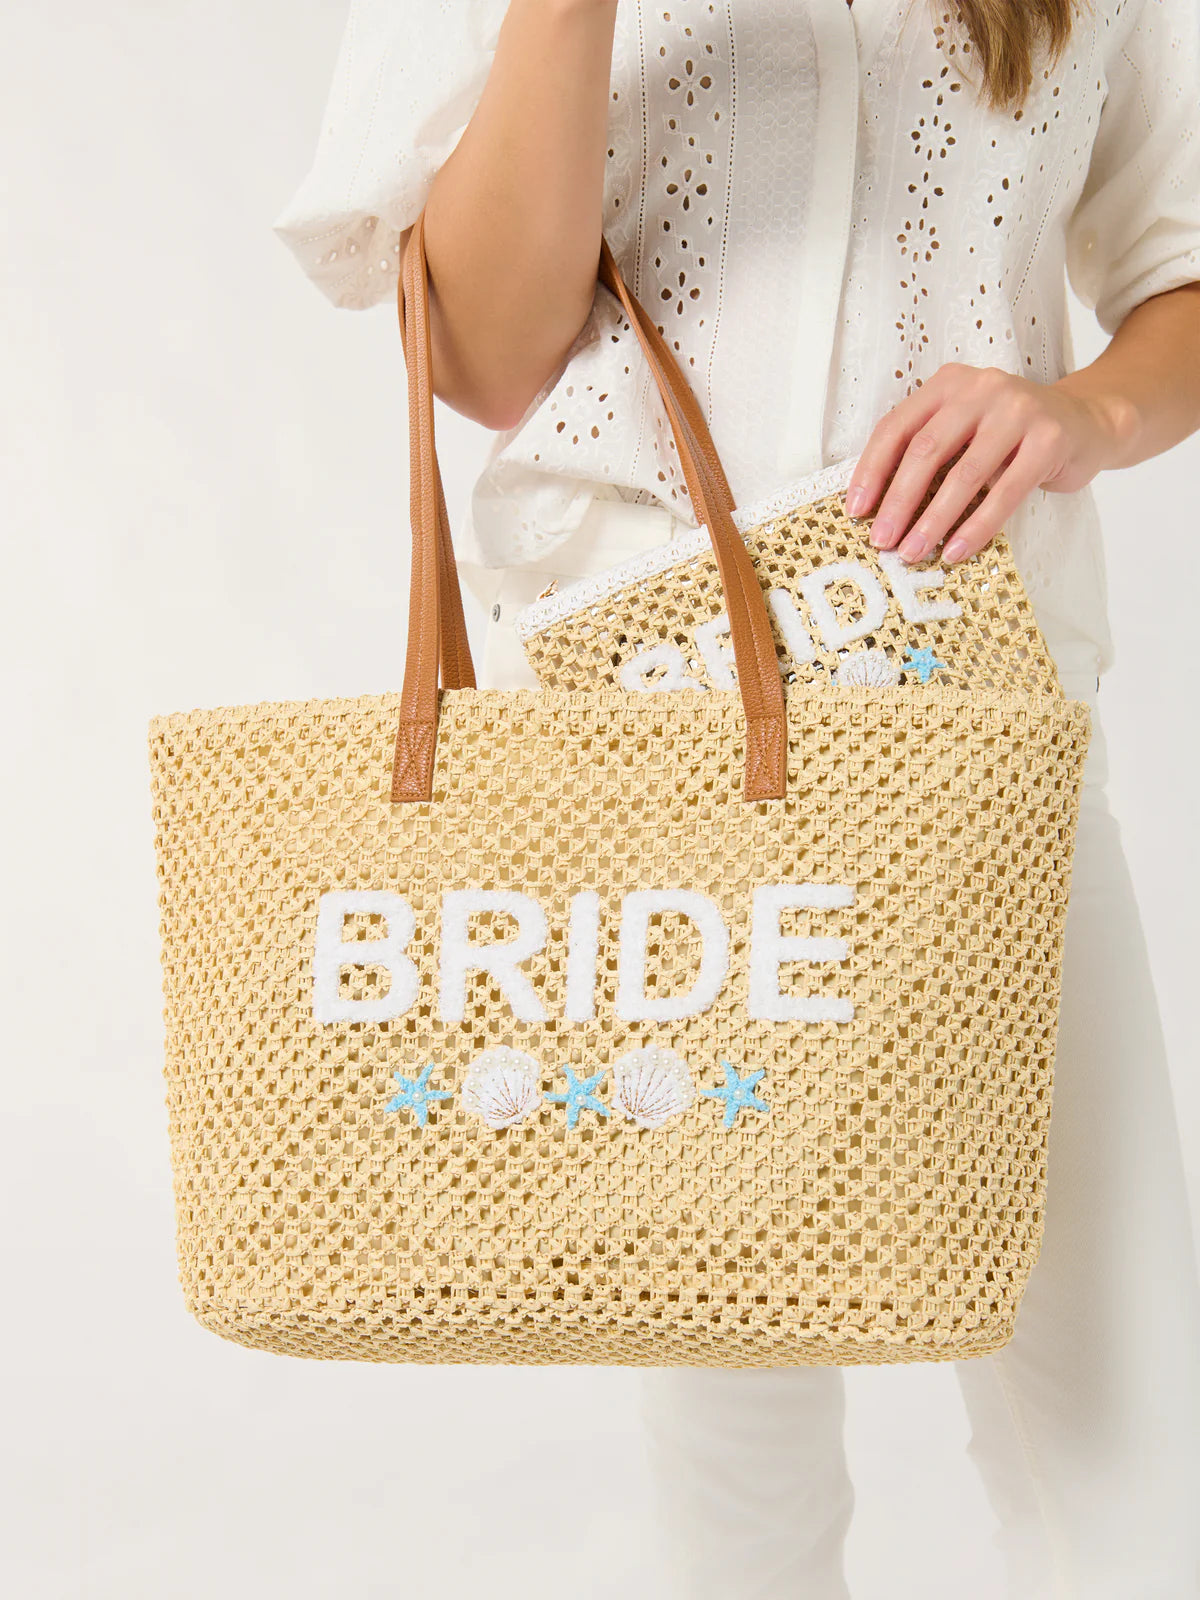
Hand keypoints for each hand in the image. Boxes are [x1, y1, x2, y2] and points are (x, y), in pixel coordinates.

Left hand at [842, 362, 1133, 563]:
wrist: (1085, 422)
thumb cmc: (1011, 437)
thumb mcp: (965, 431)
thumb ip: (929, 453)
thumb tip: (879, 509)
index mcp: (949, 384)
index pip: (897, 427)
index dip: (872, 471)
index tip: (856, 511)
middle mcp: (981, 389)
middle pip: (926, 450)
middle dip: (898, 501)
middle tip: (882, 541)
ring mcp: (1018, 410)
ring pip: (964, 474)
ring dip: (933, 520)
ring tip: (913, 552)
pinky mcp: (1048, 439)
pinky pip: (1005, 492)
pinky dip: (976, 526)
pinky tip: (955, 550)